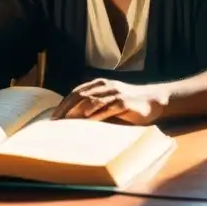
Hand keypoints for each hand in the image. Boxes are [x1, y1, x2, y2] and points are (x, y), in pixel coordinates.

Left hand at [51, 79, 165, 124]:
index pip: (76, 92)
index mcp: (100, 85)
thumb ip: (95, 106)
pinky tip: (88, 120)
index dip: (64, 103)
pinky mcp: (124, 102)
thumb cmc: (129, 104)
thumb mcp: (109, 103)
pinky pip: (108, 107)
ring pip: (92, 100)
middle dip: (66, 108)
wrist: (153, 100)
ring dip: (78, 111)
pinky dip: (97, 114)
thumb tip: (73, 119)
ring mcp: (115, 93)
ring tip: (67, 121)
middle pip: (80, 95)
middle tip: (56, 121)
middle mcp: (106, 86)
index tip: (53, 116)